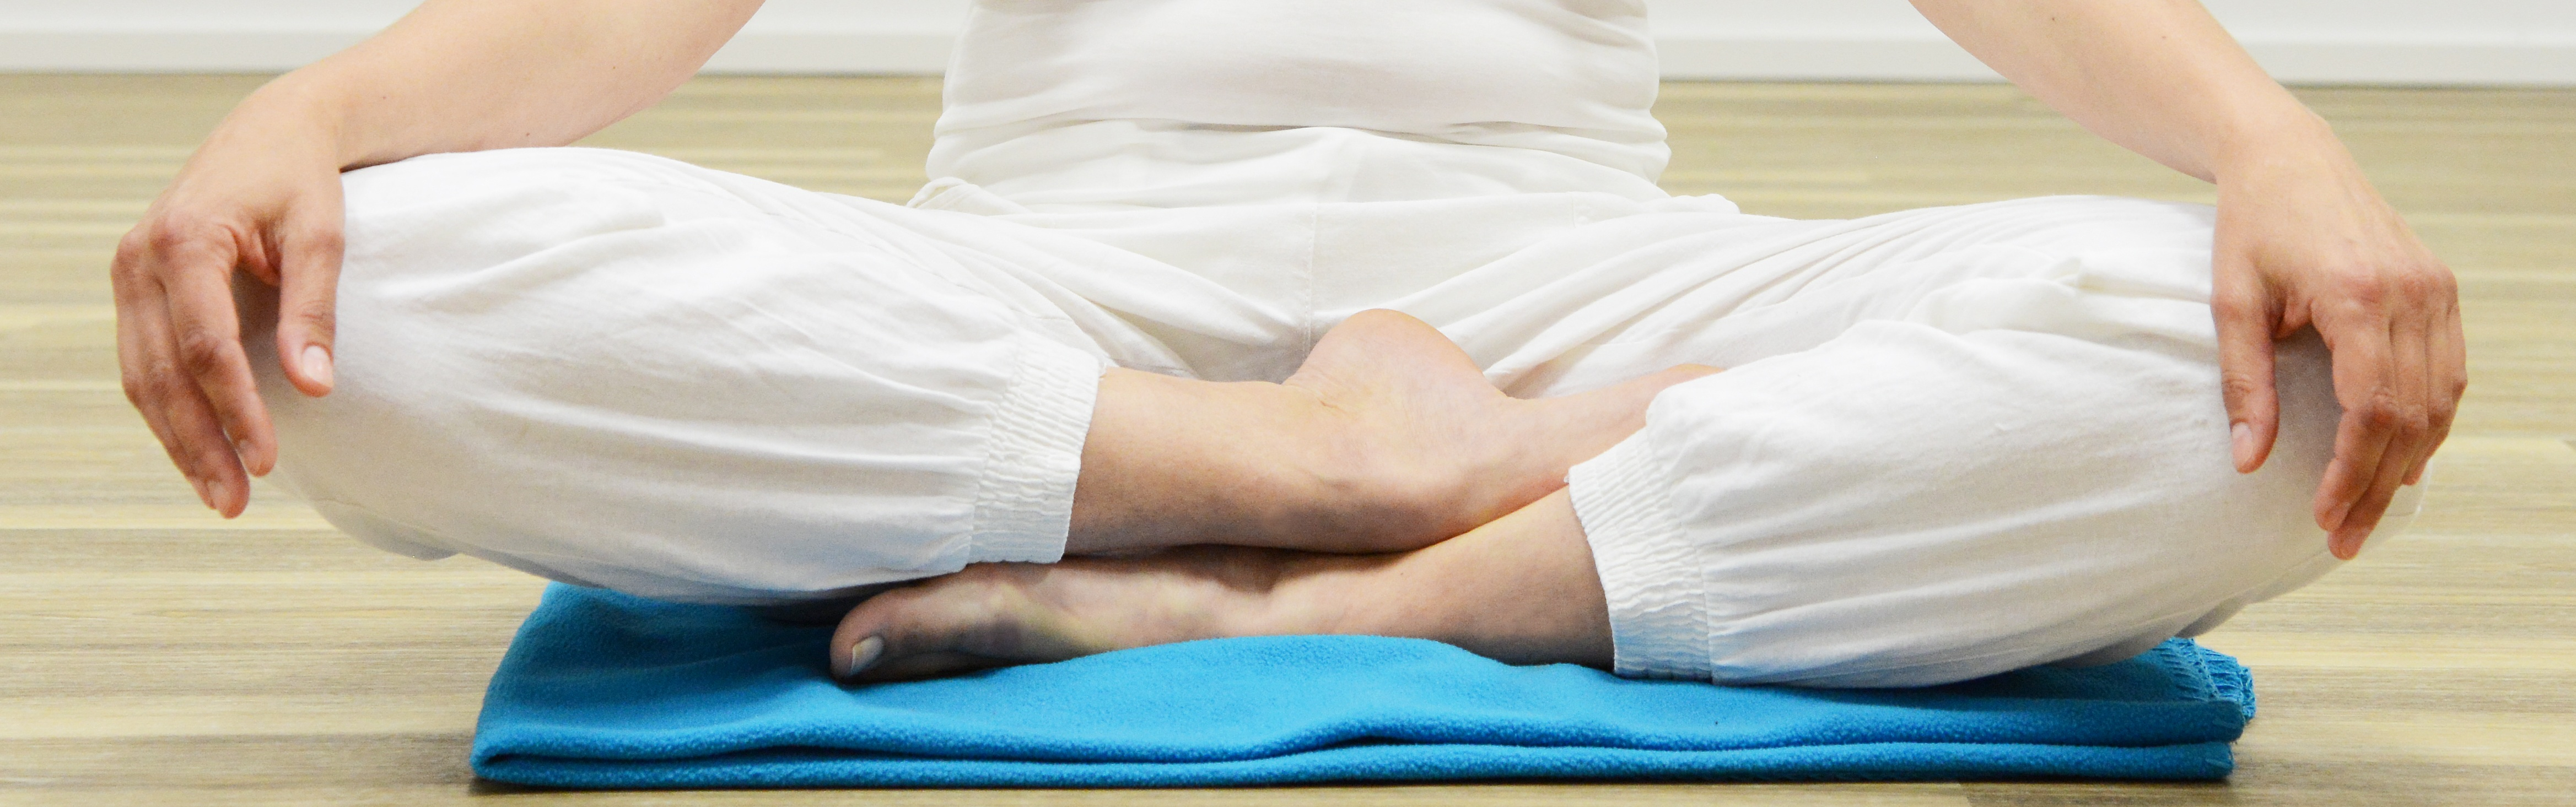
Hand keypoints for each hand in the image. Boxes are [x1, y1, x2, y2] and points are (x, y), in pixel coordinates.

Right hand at [112, 89, 346, 516]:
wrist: (269, 133)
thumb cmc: (300, 180)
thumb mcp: (322, 235)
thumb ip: (314, 309)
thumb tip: (316, 387)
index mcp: (185, 239)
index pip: (206, 345)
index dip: (236, 408)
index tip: (269, 459)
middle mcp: (140, 258)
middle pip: (164, 372)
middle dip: (199, 442)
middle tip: (236, 502)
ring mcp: (128, 274)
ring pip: (143, 377)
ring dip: (178, 440)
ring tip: (221, 495)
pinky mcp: (135, 289)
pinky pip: (143, 363)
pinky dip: (168, 412)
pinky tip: (199, 452)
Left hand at [2211, 139, 2463, 559]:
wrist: (2288, 158)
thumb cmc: (2251, 226)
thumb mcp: (2232, 303)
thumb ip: (2244, 384)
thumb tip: (2248, 463)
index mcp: (2359, 295)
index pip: (2371, 409)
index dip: (2350, 472)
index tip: (2321, 517)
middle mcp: (2412, 293)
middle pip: (2410, 416)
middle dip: (2375, 485)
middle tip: (2342, 537)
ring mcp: (2435, 290)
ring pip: (2440, 401)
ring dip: (2406, 462)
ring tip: (2365, 511)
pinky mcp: (2440, 289)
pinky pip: (2449, 372)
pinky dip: (2427, 422)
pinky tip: (2398, 459)